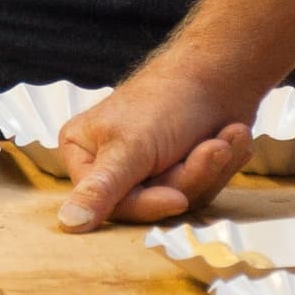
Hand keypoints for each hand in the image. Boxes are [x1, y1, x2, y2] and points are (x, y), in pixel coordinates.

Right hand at [49, 61, 258, 231]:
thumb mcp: (131, 147)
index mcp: (82, 152)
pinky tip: (228, 139)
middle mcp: (111, 164)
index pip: (110, 205)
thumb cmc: (168, 100)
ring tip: (222, 139)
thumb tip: (67, 223)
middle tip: (211, 148)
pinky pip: (200, 190)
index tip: (179, 198)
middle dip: (188, 177)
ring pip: (180, 198)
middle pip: (149, 204)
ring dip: (210, 169)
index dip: (149, 204)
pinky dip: (219, 166)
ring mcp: (148, 168)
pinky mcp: (180, 170)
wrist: (223, 72)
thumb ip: (101, 188)